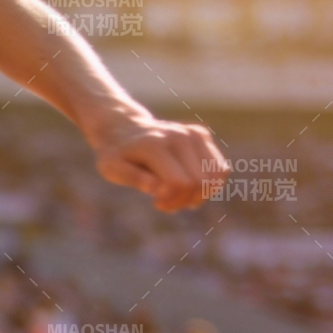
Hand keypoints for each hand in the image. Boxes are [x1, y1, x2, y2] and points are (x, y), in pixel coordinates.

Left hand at [91, 114, 226, 212]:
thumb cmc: (117, 155)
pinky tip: (189, 187)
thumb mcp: (112, 169)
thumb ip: (133, 178)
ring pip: (214, 177)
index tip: (157, 204)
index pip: (179, 183)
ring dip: (199, 196)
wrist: (124, 128)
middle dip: (184, 201)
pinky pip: (220, 169)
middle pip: (199, 182)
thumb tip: (154, 188)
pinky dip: (209, 185)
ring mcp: (193, 134)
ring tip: (178, 197)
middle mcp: (179, 136)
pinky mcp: (202, 135)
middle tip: (166, 204)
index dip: (171, 201)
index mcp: (156, 145)